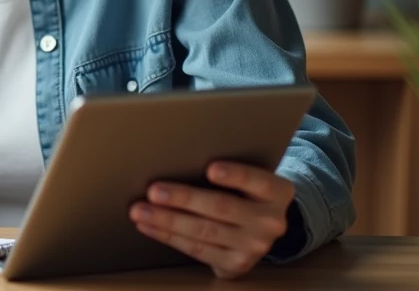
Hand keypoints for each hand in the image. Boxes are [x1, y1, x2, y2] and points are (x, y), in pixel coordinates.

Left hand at [128, 162, 293, 279]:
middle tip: (154, 192)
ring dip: (167, 221)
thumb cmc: (243, 191)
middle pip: (222, 208)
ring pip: (204, 232)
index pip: (258, 181)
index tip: (211, 168)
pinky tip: (149, 226)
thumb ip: (226, 169)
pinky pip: (197, 250)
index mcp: (277, 192)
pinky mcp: (236, 264)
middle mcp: (270, 221)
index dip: (235, 175)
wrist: (260, 229)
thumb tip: (178, 154)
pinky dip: (169, 237)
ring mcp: (254, 247)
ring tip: (140, 211)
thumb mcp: (248, 178)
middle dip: (184, 199)